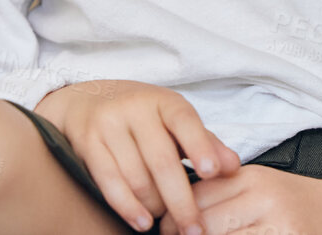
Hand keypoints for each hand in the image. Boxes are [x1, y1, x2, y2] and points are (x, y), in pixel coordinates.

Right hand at [36, 80, 241, 234]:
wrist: (88, 99)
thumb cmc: (143, 115)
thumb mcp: (175, 120)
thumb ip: (205, 142)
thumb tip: (233, 167)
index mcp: (164, 101)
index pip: (185, 122)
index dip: (199, 147)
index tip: (212, 173)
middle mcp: (136, 109)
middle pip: (162, 160)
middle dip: (181, 200)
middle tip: (194, 229)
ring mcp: (109, 125)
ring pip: (137, 176)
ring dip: (155, 205)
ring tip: (167, 220)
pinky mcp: (88, 144)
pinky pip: (109, 182)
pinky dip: (128, 207)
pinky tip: (142, 222)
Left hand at [180, 164, 321, 234]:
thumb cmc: (300, 205)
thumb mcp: (262, 187)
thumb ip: (224, 195)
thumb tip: (174, 213)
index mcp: (253, 178)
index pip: (197, 195)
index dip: (173, 218)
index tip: (165, 231)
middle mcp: (266, 197)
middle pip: (204, 221)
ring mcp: (279, 225)